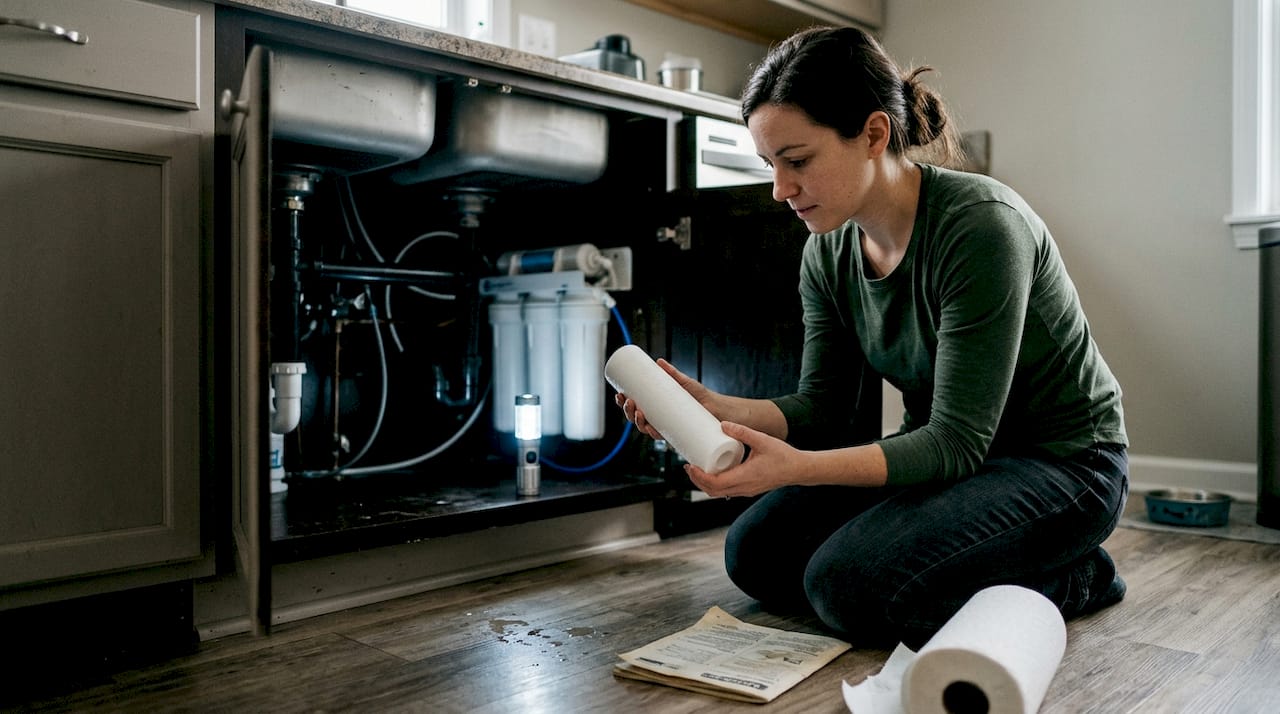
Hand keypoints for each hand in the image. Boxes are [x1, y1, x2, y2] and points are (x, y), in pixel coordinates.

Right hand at [613, 358, 715, 439]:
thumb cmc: (699, 395)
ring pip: (644, 427)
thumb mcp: (683, 381)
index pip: (634, 406)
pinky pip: (661, 436)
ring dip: (636, 422)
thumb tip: (659, 361)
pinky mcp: (675, 432)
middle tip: (629, 401)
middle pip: (635, 418)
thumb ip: (672, 372)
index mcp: (655, 407)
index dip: (623, 403)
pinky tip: (649, 428)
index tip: (619, 394)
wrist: (716, 407)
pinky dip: (653, 433)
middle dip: (627, 412)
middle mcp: (658, 418)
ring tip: (638, 411)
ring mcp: (665, 427)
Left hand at [685, 421, 809, 497]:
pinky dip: (715, 484)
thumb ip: (742, 432)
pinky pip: (727, 490)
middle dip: (697, 480)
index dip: (699, 476)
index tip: (690, 465)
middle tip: (688, 466)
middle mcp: (743, 488)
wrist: (799, 469)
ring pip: (719, 493)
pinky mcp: (748, 489)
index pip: (715, 483)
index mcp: (745, 477)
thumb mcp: (762, 440)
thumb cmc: (783, 455)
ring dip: (705, 483)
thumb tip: (722, 424)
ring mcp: (746, 491)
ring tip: (697, 468)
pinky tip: (712, 472)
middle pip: (713, 491)